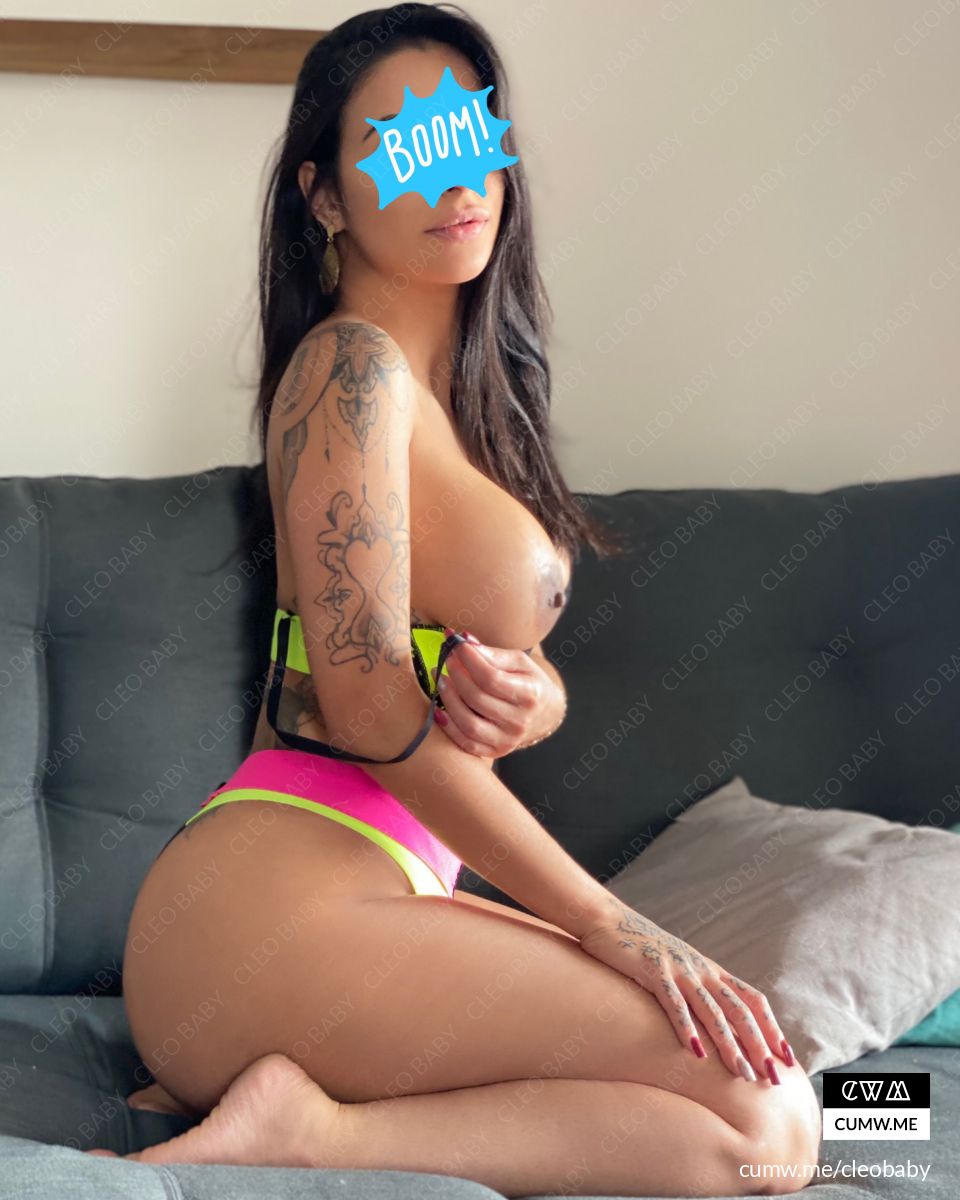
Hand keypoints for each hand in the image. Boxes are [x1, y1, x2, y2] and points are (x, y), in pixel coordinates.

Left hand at [431, 631, 561, 758]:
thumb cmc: (529, 682)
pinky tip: (439, 709)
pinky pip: (466, 743)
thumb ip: (493, 654)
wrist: (545, 713)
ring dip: (448, 699)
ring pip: (468, 723)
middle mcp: (519, 721)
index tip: (455, 644)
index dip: (468, 660)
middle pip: (477, 698)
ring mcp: (507, 740)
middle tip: (446, 659)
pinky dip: (448, 727)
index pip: (491, 678)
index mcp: (529, 695)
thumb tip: (463, 641)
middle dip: (456, 675)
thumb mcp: (520, 662)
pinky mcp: (496, 751)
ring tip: (441, 680)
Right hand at [578, 896, 793, 1082]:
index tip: (786, 1057)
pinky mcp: (652, 969)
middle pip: (739, 1009)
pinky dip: (686, 1027)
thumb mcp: (674, 969)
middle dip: (759, 1045)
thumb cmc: (638, 949)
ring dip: (729, 1044)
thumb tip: (709, 1024)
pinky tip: (695, 1052)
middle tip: (773, 1077)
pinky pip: (674, 1002)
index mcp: (708, 969)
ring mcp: (677, 968)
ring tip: (742, 1073)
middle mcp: (699, 968)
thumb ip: (693, 991)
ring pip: (712, 1010)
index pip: (751, 1000)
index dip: (771, 1027)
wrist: (605, 919)